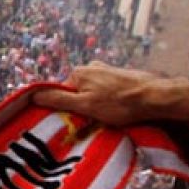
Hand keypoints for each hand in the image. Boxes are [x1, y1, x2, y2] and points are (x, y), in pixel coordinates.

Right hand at [32, 64, 173, 127]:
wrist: (155, 97)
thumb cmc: (120, 103)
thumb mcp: (84, 106)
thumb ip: (58, 100)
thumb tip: (33, 95)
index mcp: (78, 73)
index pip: (61, 94)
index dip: (66, 109)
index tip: (76, 121)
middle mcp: (91, 67)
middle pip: (77, 93)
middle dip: (82, 107)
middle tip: (93, 121)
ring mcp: (107, 70)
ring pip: (92, 93)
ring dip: (97, 106)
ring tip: (109, 117)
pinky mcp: (120, 76)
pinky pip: (106, 92)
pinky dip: (109, 102)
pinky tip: (118, 110)